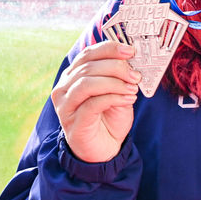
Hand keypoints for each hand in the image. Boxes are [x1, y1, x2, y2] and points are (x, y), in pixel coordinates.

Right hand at [50, 40, 141, 163]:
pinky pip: (92, 104)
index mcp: (73, 76)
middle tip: (136, 75)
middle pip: (88, 67)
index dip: (109, 49)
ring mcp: (66, 106)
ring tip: (132, 88)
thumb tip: (132, 58)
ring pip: (87, 83)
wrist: (104, 150)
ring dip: (114, 83)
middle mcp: (64, 88)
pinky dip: (113, 98)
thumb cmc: (109, 118)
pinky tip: (128, 99)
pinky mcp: (73, 122)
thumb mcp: (117, 91)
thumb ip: (119, 76)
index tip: (130, 51)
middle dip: (116, 68)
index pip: (88, 54)